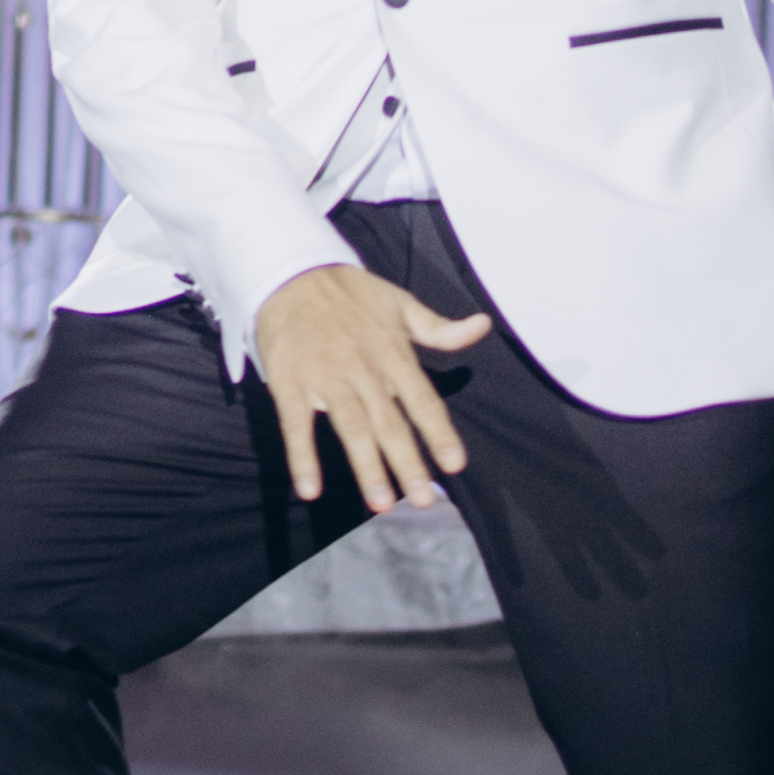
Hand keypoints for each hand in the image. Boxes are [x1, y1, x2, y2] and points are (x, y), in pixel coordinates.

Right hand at [253, 262, 491, 514]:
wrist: (292, 271)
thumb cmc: (351, 293)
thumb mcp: (401, 304)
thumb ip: (440, 328)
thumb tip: (482, 326)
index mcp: (393, 354)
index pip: (423, 400)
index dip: (439, 433)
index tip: (455, 465)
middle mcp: (364, 369)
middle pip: (390, 423)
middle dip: (408, 463)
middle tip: (422, 500)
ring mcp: (326, 376)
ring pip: (351, 427)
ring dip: (366, 466)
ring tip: (380, 503)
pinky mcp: (291, 380)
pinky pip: (296, 423)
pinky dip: (302, 456)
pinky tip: (308, 489)